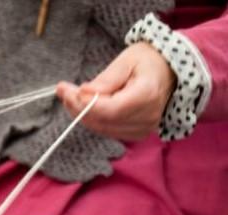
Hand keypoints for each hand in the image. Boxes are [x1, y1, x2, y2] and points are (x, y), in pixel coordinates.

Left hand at [57, 42, 175, 140]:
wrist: (172, 71)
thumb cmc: (150, 61)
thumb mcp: (126, 61)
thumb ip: (105, 80)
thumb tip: (83, 93)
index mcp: (147, 95)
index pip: (109, 110)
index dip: (84, 103)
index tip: (66, 90)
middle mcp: (147, 117)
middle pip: (103, 121)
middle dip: (77, 107)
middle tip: (63, 91)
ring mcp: (144, 128)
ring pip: (102, 128)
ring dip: (82, 114)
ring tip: (70, 96)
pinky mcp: (138, 133)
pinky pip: (108, 130)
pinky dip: (93, 119)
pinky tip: (85, 105)